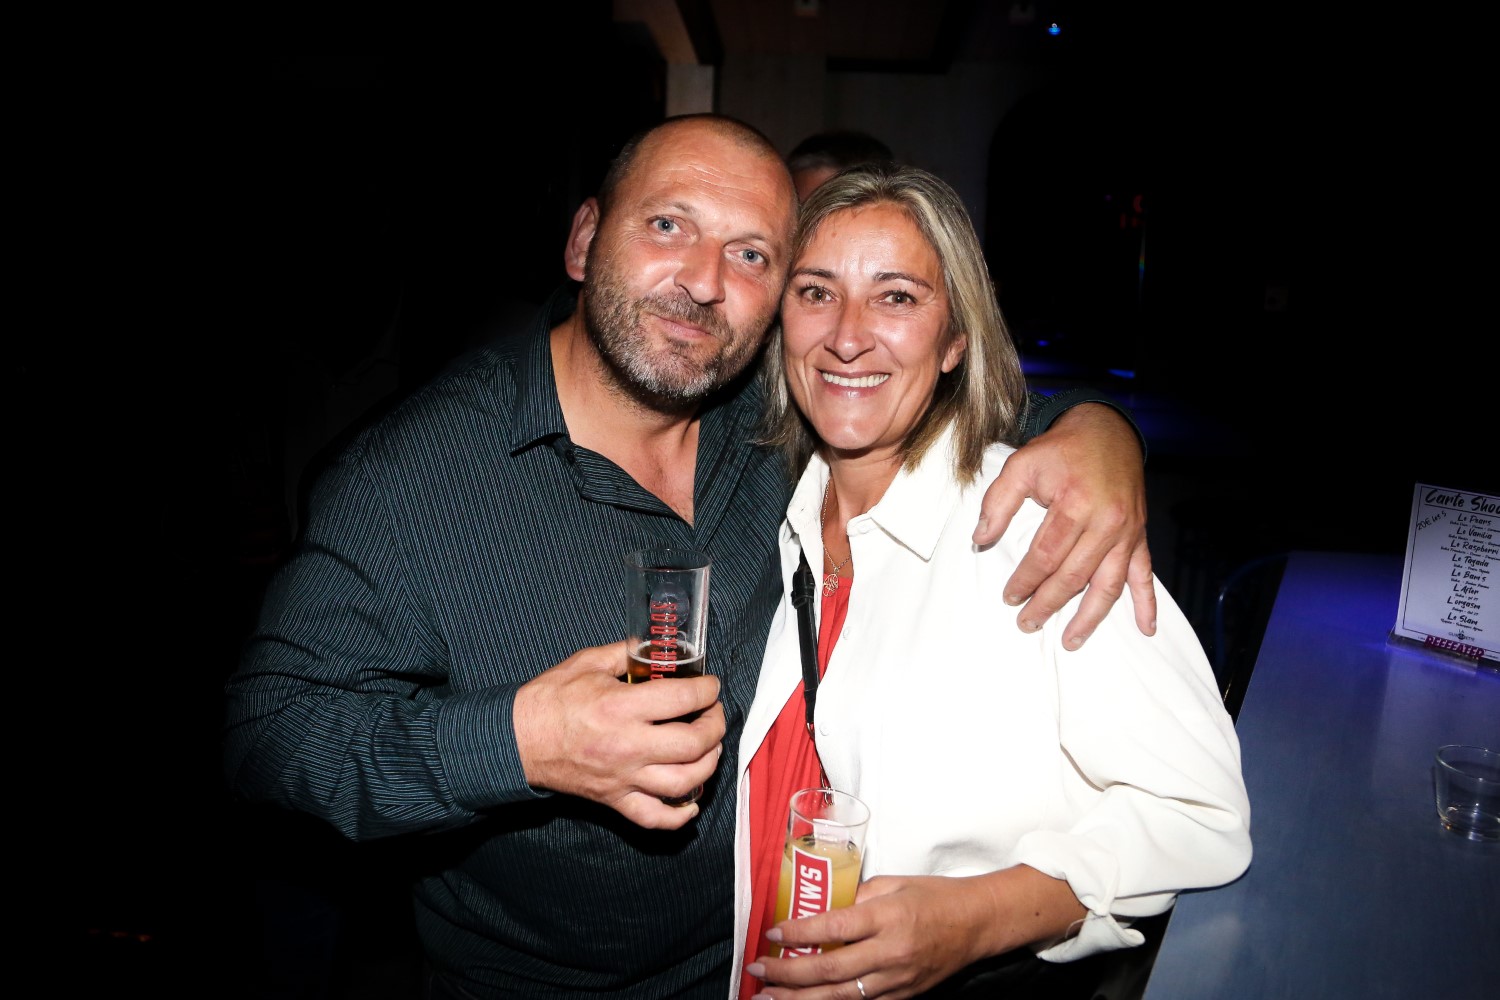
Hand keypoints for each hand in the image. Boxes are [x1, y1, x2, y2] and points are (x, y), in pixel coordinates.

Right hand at [512, 641, 724, 828]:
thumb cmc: (550, 699)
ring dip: (707, 765)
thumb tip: (654, 646)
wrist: (517, 739)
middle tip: (713, 714)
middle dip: (715, 727)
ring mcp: (622, 777)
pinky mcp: (614, 799)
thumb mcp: (587, 662)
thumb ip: (625, 653)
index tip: (710, 686)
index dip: (707, 690)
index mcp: (620, 707)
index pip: (682, 699)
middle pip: (692, 744)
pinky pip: (654, 818)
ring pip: (683, 783)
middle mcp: (626, 746)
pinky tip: (692, 801)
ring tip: (710, 749)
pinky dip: (679, 815)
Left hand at [747, 869, 1084, 999]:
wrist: (977, 924)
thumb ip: (855, 896)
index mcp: (887, 917)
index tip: (771, 932)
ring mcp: (896, 980)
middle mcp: (890, 953)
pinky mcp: (902, 997)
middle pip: (830, 970)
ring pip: (840, 997)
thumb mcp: (893, 884)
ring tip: (768, 998)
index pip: (833, 927)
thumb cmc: (935, 897)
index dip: (798, 932)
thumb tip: (818, 905)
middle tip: (757, 972)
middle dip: (788, 975)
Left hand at [974, 402, 1155, 648]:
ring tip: (1070, 640)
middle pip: (1074, 576)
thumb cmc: (1060, 450)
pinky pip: (1145, 574)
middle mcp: (1105, 522)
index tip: (1010, 597)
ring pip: (1108, 584)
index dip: (1026, 580)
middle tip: (1027, 623)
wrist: (1106, 430)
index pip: (1046, 556)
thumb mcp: (1021, 465)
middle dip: (1048, 604)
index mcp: (1074, 504)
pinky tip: (1145, 628)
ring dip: (1090, 617)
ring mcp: (1126, 532)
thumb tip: (981, 539)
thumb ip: (998, 503)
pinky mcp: (1139, 536)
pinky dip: (1147, 603)